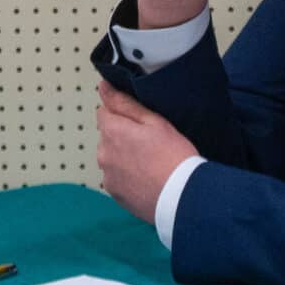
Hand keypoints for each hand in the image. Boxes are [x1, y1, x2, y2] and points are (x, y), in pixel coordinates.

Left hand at [95, 82, 200, 222]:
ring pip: (112, 158)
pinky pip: (117, 178)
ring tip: (150, 163)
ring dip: (124, 157)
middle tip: (151, 144)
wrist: (181, 197)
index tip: (141, 122)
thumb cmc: (173, 156)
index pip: (104, 111)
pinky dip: (127, 176)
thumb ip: (125, 103)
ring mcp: (107, 175)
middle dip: (123, 136)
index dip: (123, 114)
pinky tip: (147, 178)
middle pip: (108, 136)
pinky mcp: (114, 193)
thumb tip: (104, 87)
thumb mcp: (155, 122)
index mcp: (112, 131)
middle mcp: (103, 153)